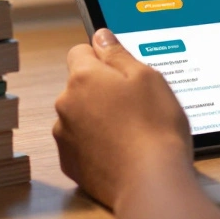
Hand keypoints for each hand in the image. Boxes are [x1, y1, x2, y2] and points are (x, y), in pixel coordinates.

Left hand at [53, 29, 192, 209]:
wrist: (151, 182)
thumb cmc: (154, 127)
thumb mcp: (147, 77)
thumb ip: (118, 53)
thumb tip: (100, 36)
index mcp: (83, 77)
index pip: (80, 51)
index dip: (103, 58)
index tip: (122, 70)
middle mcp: (65, 105)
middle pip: (80, 86)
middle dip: (102, 90)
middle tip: (135, 104)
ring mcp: (65, 136)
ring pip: (80, 115)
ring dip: (98, 118)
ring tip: (131, 131)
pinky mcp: (70, 163)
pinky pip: (81, 144)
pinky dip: (96, 145)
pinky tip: (121, 151)